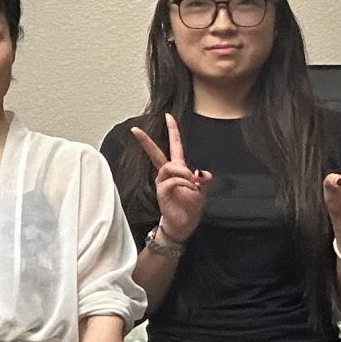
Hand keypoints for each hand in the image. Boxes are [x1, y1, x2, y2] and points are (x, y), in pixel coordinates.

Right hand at [128, 113, 210, 240]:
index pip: (174, 146)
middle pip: (155, 153)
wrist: (183, 225)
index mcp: (178, 169)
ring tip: (192, 182)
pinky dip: (183, 183)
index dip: (172, 131)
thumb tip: (201, 172)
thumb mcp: (203, 190)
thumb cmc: (190, 207)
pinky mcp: (161, 192)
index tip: (168, 116)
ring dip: (182, 172)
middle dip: (146, 141)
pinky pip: (171, 181)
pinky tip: (190, 189)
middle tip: (135, 130)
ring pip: (168, 167)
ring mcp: (162, 183)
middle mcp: (167, 174)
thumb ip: (204, 179)